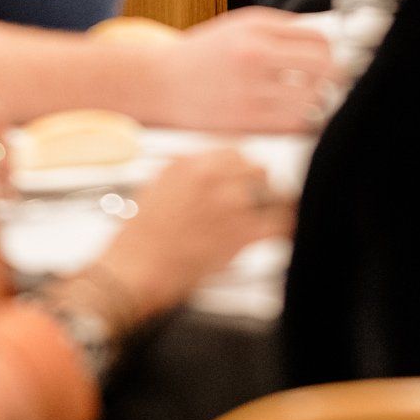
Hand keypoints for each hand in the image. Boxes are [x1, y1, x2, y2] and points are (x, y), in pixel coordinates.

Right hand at [79, 150, 291, 325]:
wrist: (137, 267)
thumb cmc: (141, 235)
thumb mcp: (158, 186)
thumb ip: (189, 172)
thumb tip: (208, 170)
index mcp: (194, 163)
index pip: (235, 152)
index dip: (240, 168)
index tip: (243, 177)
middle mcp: (216, 179)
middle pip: (257, 170)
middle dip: (257, 184)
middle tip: (255, 198)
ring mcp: (232, 205)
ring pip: (272, 194)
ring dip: (270, 205)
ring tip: (266, 215)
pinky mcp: (242, 234)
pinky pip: (279, 225)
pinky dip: (281, 228)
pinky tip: (278, 231)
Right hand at [134, 9, 335, 134]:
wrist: (157, 83)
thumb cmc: (201, 56)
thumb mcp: (238, 27)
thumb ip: (279, 30)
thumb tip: (323, 42)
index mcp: (255, 29)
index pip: (318, 39)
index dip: (330, 53)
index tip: (329, 63)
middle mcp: (254, 56)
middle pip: (324, 67)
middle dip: (335, 77)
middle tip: (332, 85)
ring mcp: (250, 90)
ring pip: (313, 100)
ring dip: (320, 104)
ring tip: (312, 104)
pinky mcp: (245, 121)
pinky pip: (294, 125)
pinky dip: (303, 123)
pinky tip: (295, 119)